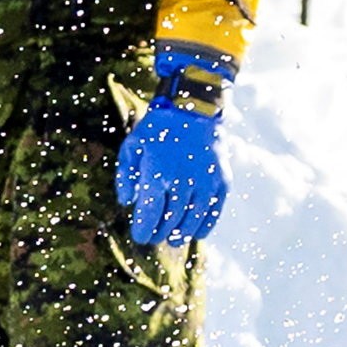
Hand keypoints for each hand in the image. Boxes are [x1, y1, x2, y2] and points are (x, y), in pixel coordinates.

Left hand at [115, 59, 227, 246]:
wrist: (196, 107)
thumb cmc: (159, 127)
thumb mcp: (133, 145)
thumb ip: (125, 175)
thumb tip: (127, 203)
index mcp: (157, 174)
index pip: (149, 215)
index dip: (143, 231)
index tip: (140, 237)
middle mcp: (182, 182)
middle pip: (170, 221)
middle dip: (160, 233)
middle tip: (155, 237)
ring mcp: (205, 182)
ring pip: (193, 221)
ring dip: (182, 234)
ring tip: (174, 239)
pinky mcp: (221, 181)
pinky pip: (214, 211)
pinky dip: (205, 225)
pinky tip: (197, 232)